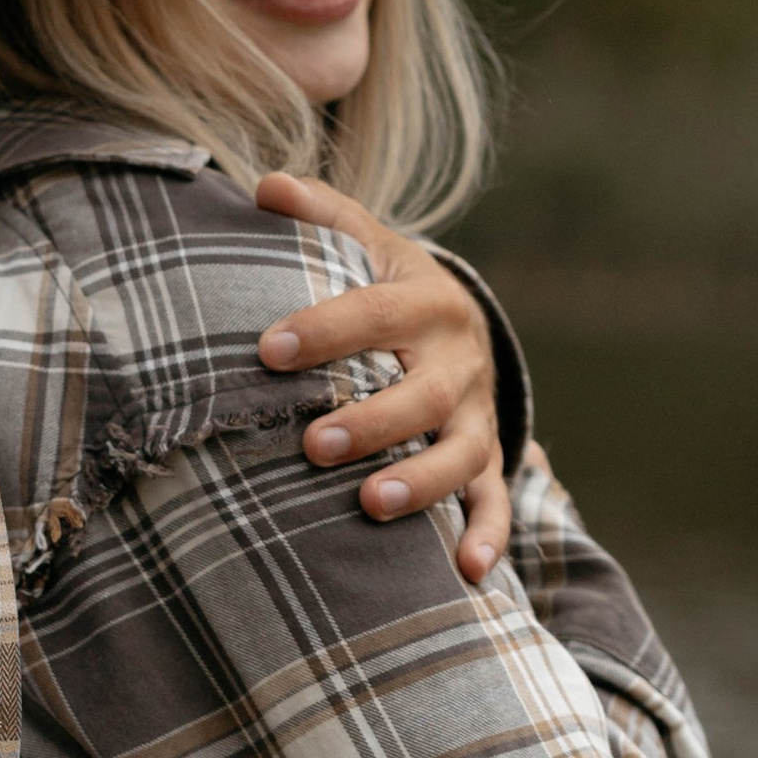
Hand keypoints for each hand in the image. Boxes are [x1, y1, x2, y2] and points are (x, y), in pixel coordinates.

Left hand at [249, 169, 512, 582]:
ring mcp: (475, 416)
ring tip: (371, 504)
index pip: (375, 313)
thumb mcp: (363, 242)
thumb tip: (264, 186)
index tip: (268, 349)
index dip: (325, 330)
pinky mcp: (486, 461)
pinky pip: (493, 503)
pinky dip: (486, 536)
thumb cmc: (386, 288)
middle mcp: (457, 361)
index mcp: (424, 301)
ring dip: (420, 482)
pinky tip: (465, 572)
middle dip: (370, 422)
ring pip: (459, 455)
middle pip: (422, 395)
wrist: (456, 325)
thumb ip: (319, 214)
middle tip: (311, 443)